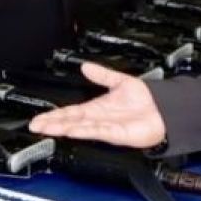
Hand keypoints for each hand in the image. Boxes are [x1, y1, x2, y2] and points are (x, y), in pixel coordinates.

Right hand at [29, 62, 166, 147]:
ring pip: (80, 128)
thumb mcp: (120, 81)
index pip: (70, 112)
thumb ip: (102, 74)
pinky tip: (74, 130)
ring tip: (47, 129)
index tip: (39, 118)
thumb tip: (86, 66)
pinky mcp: (117, 133)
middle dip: (52, 123)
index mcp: (97, 108)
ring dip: (63, 128)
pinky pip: (99, 132)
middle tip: (35, 125)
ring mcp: (107, 127)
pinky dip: (86, 130)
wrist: (164, 110)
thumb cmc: (146, 100)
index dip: (54, 115)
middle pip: (70, 121)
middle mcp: (99, 119)